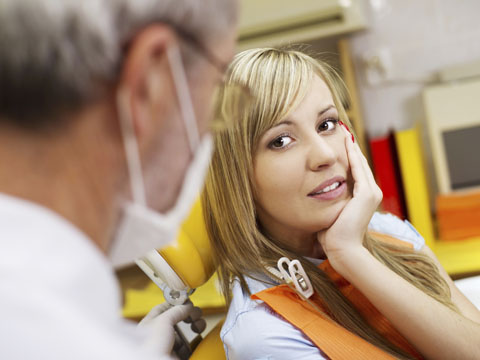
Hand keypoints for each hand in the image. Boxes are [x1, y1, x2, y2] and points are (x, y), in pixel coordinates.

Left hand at [138, 300, 205, 356]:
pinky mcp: (177, 355)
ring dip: (194, 327)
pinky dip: (195, 341)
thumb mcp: (163, 321)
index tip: (186, 301)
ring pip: (185, 332)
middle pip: (177, 320)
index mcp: (150, 323)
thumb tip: (187, 305)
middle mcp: (159, 334)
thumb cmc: (150, 346)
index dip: (175, 303)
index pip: (163, 308)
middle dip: (189, 315)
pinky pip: (189, 345)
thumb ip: (176, 310)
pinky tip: (196, 338)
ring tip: (198, 327)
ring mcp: (168, 345)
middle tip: (195, 315)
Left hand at [317, 126, 381, 268]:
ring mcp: (372, 194)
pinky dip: (353, 157)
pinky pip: (358, 170)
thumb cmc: (331, 236)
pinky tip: (346, 145)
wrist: (341, 250)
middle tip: (341, 133)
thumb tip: (314, 194)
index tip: (338, 144)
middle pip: (360, 165)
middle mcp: (372, 193)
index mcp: (364, 198)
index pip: (356, 172)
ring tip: (344, 134)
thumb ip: (328, 202)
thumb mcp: (330, 213)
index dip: (348, 158)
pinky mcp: (367, 195)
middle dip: (350, 149)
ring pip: (361, 165)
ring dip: (352, 149)